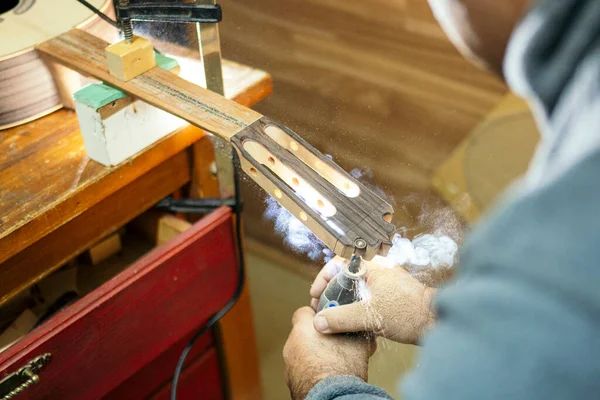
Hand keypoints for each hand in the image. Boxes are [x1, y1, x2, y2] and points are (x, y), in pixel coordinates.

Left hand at [283, 306, 375, 399]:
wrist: (332, 396)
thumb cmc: (341, 369)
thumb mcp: (358, 342)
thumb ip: (355, 329)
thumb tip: (362, 328)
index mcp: (303, 328)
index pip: (304, 312)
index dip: (318, 316)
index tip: (330, 321)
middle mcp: (291, 344)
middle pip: (303, 333)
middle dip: (317, 337)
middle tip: (334, 343)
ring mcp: (289, 364)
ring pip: (302, 353)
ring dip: (314, 354)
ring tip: (332, 362)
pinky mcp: (291, 381)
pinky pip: (302, 369)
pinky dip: (312, 370)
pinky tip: (326, 375)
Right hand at [310, 256, 436, 344]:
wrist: (435, 322)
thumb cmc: (409, 313)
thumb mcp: (370, 316)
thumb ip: (342, 318)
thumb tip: (319, 322)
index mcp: (372, 266)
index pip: (339, 262)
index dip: (323, 277)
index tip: (316, 293)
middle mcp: (378, 270)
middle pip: (344, 275)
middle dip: (330, 290)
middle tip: (321, 306)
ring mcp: (384, 282)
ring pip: (354, 287)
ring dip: (341, 299)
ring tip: (331, 314)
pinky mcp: (389, 295)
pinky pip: (364, 296)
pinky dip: (353, 304)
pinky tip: (349, 319)